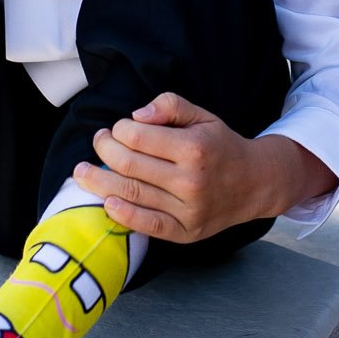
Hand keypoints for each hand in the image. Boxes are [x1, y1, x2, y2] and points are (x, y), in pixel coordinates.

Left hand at [71, 92, 336, 242]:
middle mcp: (191, 181)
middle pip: (129, 165)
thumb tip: (136, 115)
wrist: (255, 183)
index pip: (139, 137)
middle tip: (97, 143)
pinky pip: (147, 225)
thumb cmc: (222, 146)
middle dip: (104, 151)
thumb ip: (170, 106)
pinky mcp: (186, 231)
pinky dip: (123, 215)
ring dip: (99, 181)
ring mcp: (188, 210)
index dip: (119, 130)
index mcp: (194, 149)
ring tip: (82, 172)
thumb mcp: (203, 116)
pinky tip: (106, 201)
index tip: (116, 128)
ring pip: (131, 194)